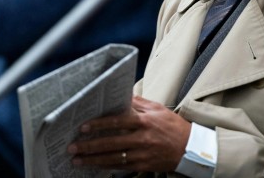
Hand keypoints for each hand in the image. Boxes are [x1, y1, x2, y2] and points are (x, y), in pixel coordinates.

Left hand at [68, 96, 190, 171]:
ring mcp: (143, 154)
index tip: (83, 127)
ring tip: (77, 159)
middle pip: (111, 142)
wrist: (190, 148)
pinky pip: (121, 167)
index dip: (99, 124)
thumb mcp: (157, 109)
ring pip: (113, 158)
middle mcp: (143, 138)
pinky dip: (106, 167)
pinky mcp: (144, 165)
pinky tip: (94, 166)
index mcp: (145, 121)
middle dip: (90, 145)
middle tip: (72, 146)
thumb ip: (137, 103)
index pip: (118, 121)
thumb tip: (120, 95)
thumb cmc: (172, 125)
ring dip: (93, 159)